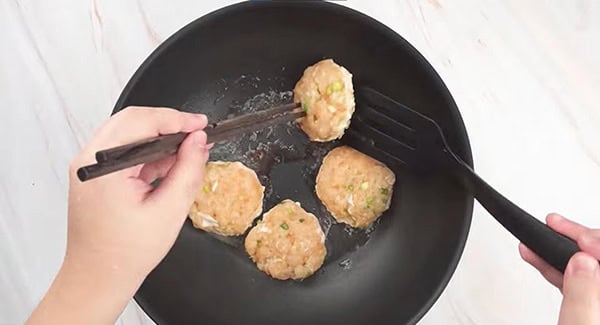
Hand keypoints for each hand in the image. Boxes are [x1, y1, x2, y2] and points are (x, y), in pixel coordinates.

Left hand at [28, 107, 209, 324]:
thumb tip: (199, 140)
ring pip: (128, 133)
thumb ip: (188, 169)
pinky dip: (148, 153)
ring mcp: (89, 167)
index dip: (177, 119)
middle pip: (133, 121)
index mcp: (103, 167)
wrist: (97, 278)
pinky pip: (124, 151)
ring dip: (160, 138)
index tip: (202, 124)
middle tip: (198, 134)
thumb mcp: (170, 210)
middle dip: (169, 125)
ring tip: (190, 152)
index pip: (142, 122)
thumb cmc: (127, 253)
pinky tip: (171, 164)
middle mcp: (89, 161)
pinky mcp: (94, 175)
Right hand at [519, 213, 599, 324]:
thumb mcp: (581, 323)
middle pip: (596, 257)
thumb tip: (581, 260)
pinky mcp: (588, 308)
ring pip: (584, 268)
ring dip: (558, 251)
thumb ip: (582, 291)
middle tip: (554, 223)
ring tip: (537, 239)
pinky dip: (554, 269)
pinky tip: (538, 259)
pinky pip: (574, 281)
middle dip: (574, 238)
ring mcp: (596, 300)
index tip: (563, 229)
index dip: (590, 239)